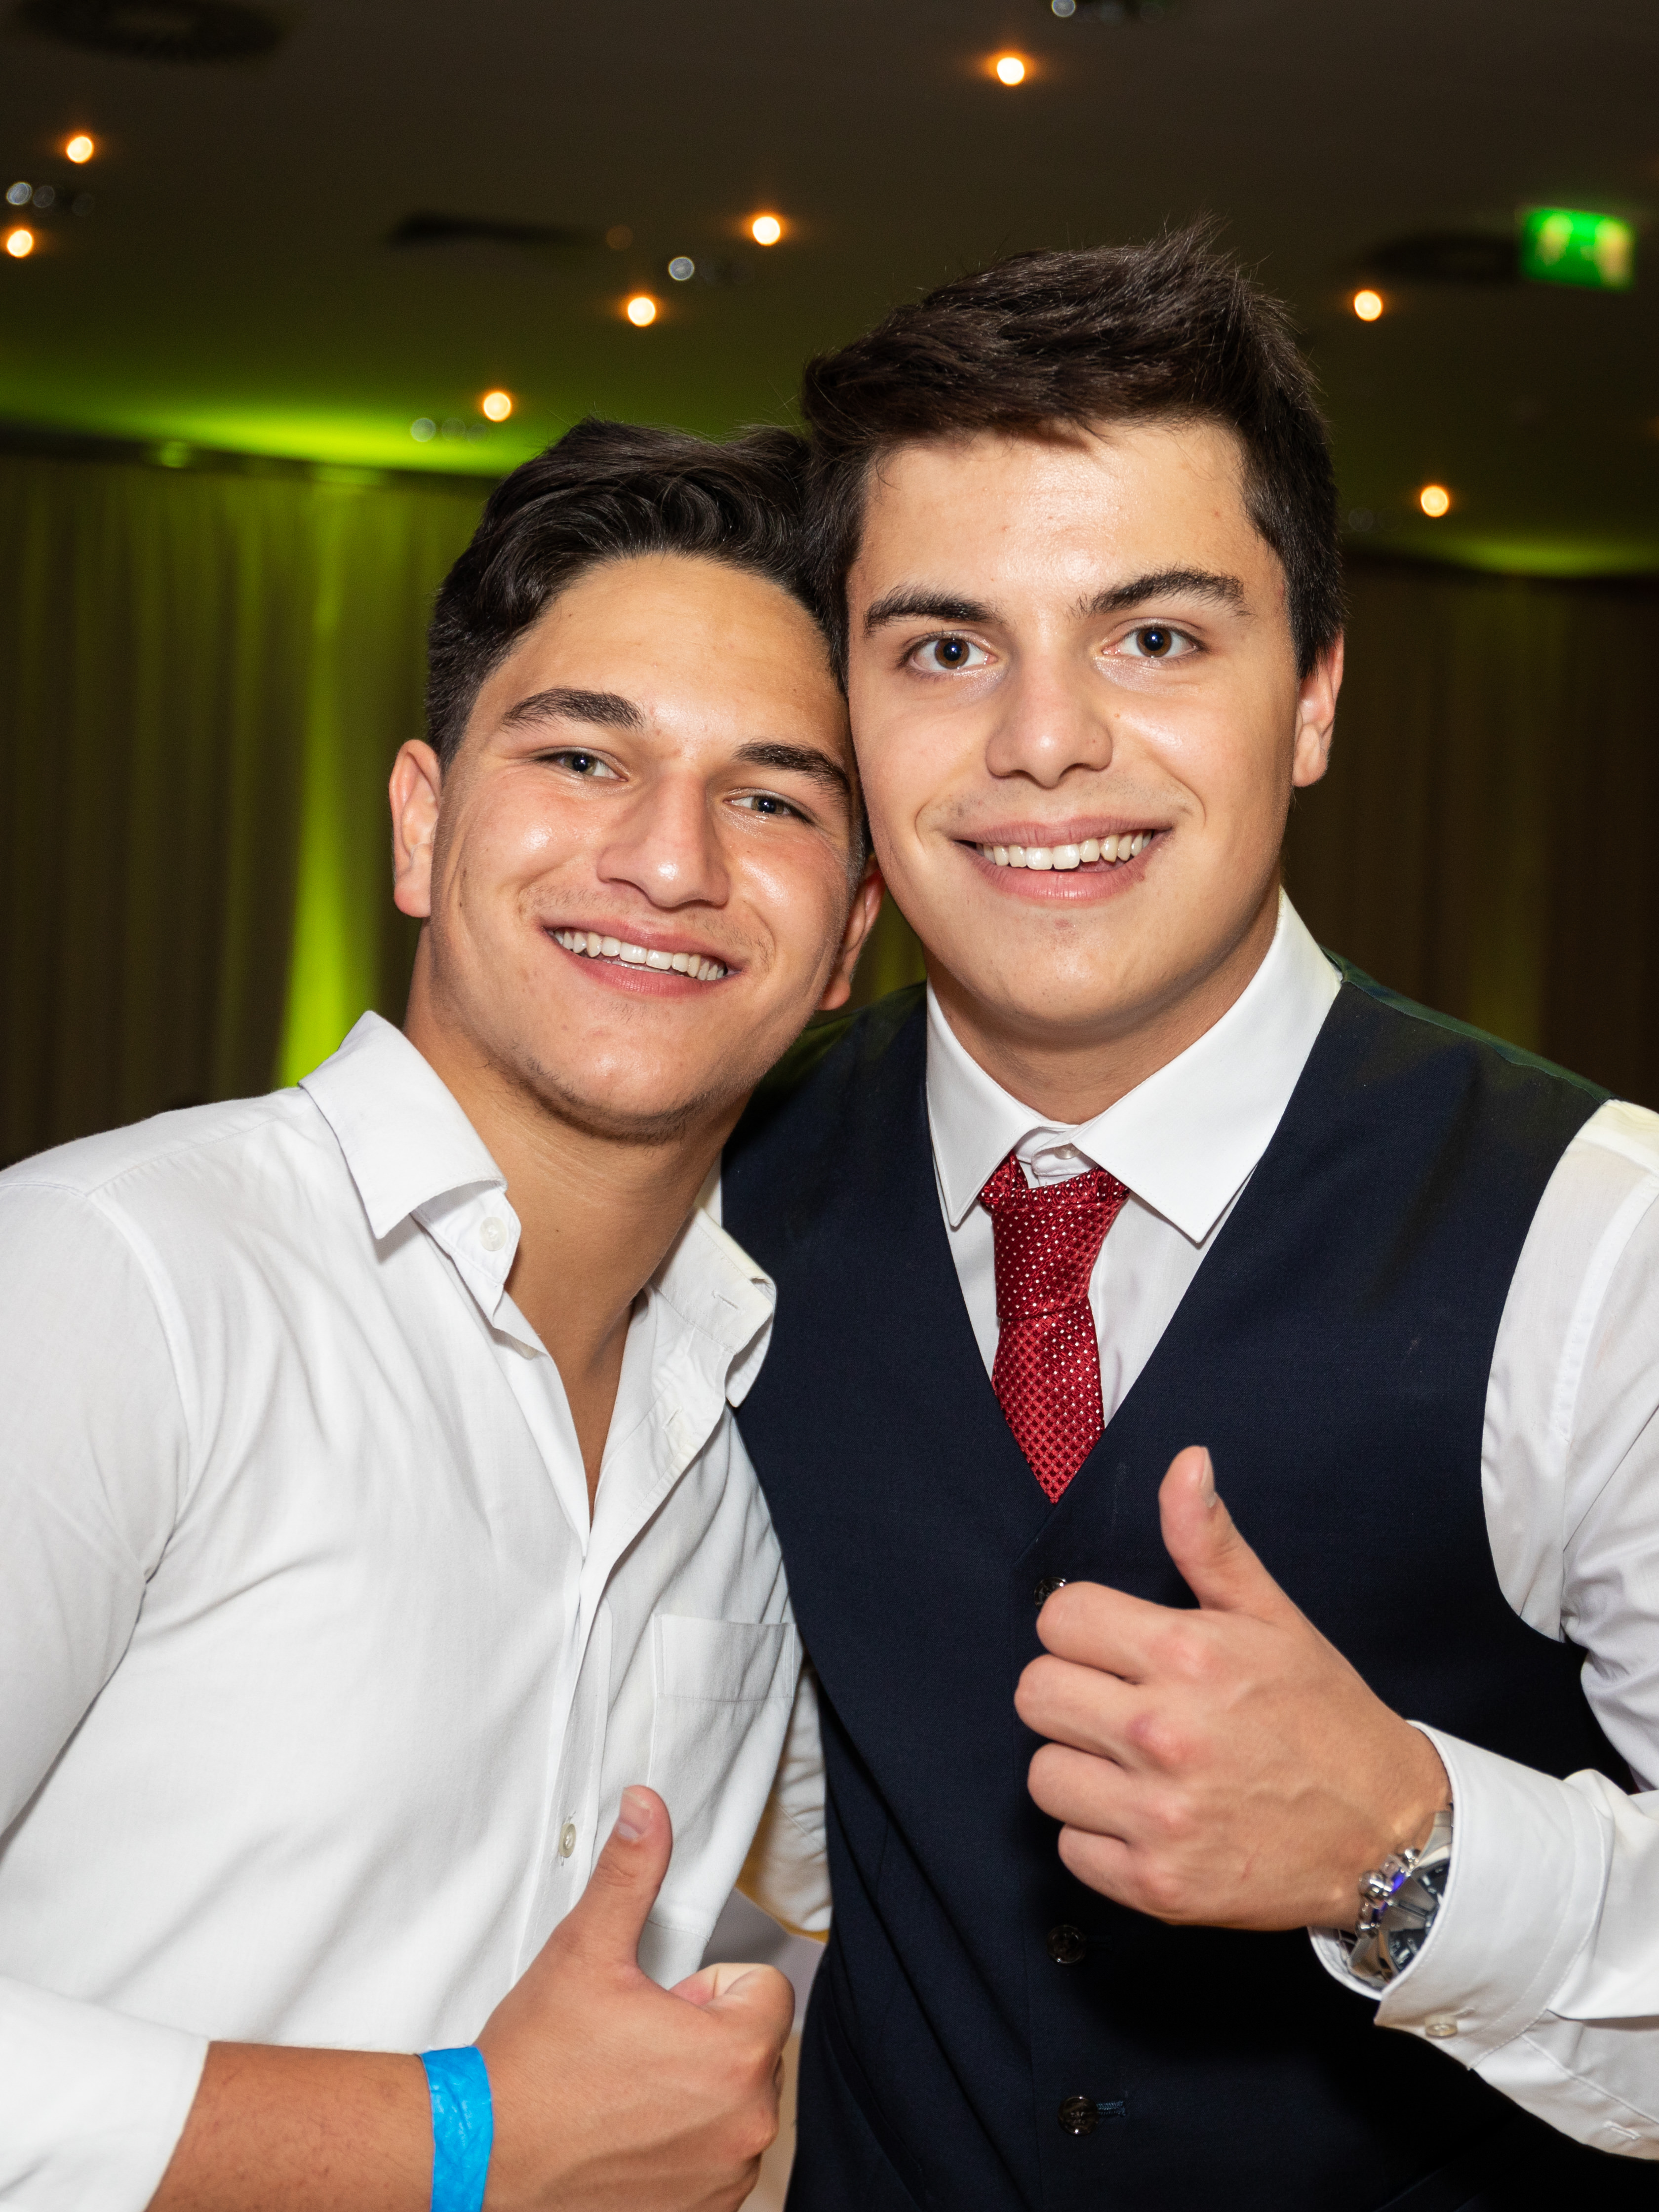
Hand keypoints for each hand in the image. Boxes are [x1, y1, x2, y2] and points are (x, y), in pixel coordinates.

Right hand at [480, 1786, 793, 2211]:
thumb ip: (631, 1871)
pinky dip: (685, 2143)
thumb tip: (648, 1809)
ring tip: (626, 2088)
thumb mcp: (586, 1949)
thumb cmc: (534, 2065)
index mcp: (734, 2055)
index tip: (660, 2001)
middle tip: (634, 2043)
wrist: (483, 2153)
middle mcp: (745, 2126)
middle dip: (705, 2035)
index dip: (709, 1986)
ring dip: (697, 2090)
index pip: (766, 1988)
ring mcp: (725, 2178)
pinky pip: (719, 2158)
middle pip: (753, 2045)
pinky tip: (629, 2133)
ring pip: (737, 2101)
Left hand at [1015, 1447, 1449, 1931]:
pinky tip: (1147, 1818)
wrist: (1389, 1834)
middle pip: (1035, 1693)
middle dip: (1072, 1694)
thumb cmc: (1324, 1718)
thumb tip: (1185, 1462)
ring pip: (1043, 1774)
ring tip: (1134, 1766)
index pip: (1059, 1619)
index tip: (1115, 1648)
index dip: (1083, 1629)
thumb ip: (1210, 1541)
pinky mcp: (1158, 1886)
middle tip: (1119, 1706)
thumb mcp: (1272, 1617)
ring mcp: (1160, 1815)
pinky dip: (1099, 1837)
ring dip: (1080, 1769)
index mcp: (1187, 1657)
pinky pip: (1070, 1848)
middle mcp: (1165, 1734)